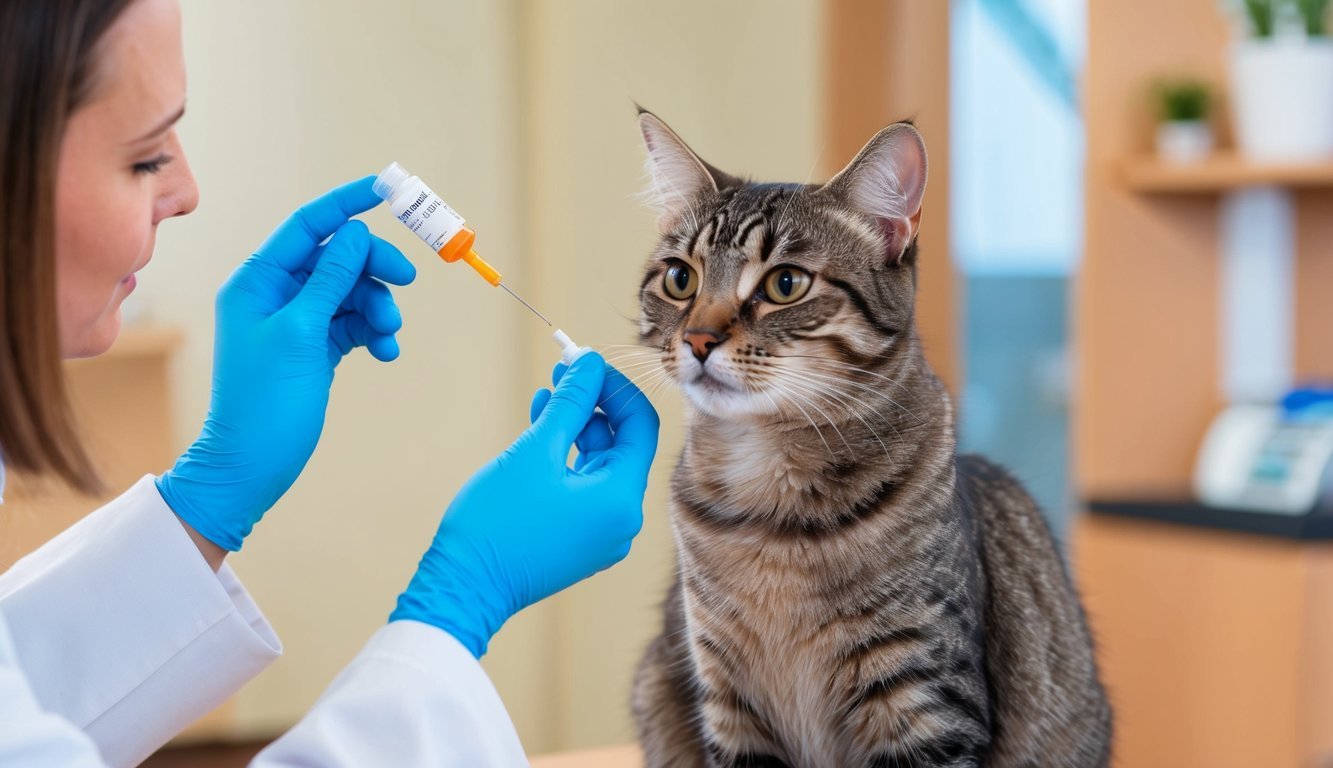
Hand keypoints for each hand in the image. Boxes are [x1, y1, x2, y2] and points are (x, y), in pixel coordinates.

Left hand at [157, 177, 416, 550]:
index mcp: (257, 280)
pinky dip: (373, 332)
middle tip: (406, 282)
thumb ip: (330, 278)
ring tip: (388, 334)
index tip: (386, 189)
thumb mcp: (301, 332)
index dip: (346, 204)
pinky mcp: (316, 346)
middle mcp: (275, 293)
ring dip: (378, 307)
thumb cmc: (264, 402)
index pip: (307, 225)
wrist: (252, 464)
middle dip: (374, 269)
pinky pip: (354, 322)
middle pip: (338, 257)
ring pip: (352, 291)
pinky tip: (385, 352)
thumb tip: (355, 233)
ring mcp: (297, 320)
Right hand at [391, 352, 659, 656]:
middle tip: (560, 372)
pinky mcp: (580, 540)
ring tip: (545, 397)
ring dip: (576, 427)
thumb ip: (570, 403)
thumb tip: (588, 361)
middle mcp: (622, 519)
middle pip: (622, 444)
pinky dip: (566, 457)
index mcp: (621, 499)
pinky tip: (540, 430)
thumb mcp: (534, 451)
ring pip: (601, 464)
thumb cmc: (496, 522)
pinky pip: (584, 486)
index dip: (613, 387)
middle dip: (593, 404)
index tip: (581, 363)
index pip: (640, 425)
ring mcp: (602, 533)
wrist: (463, 589)